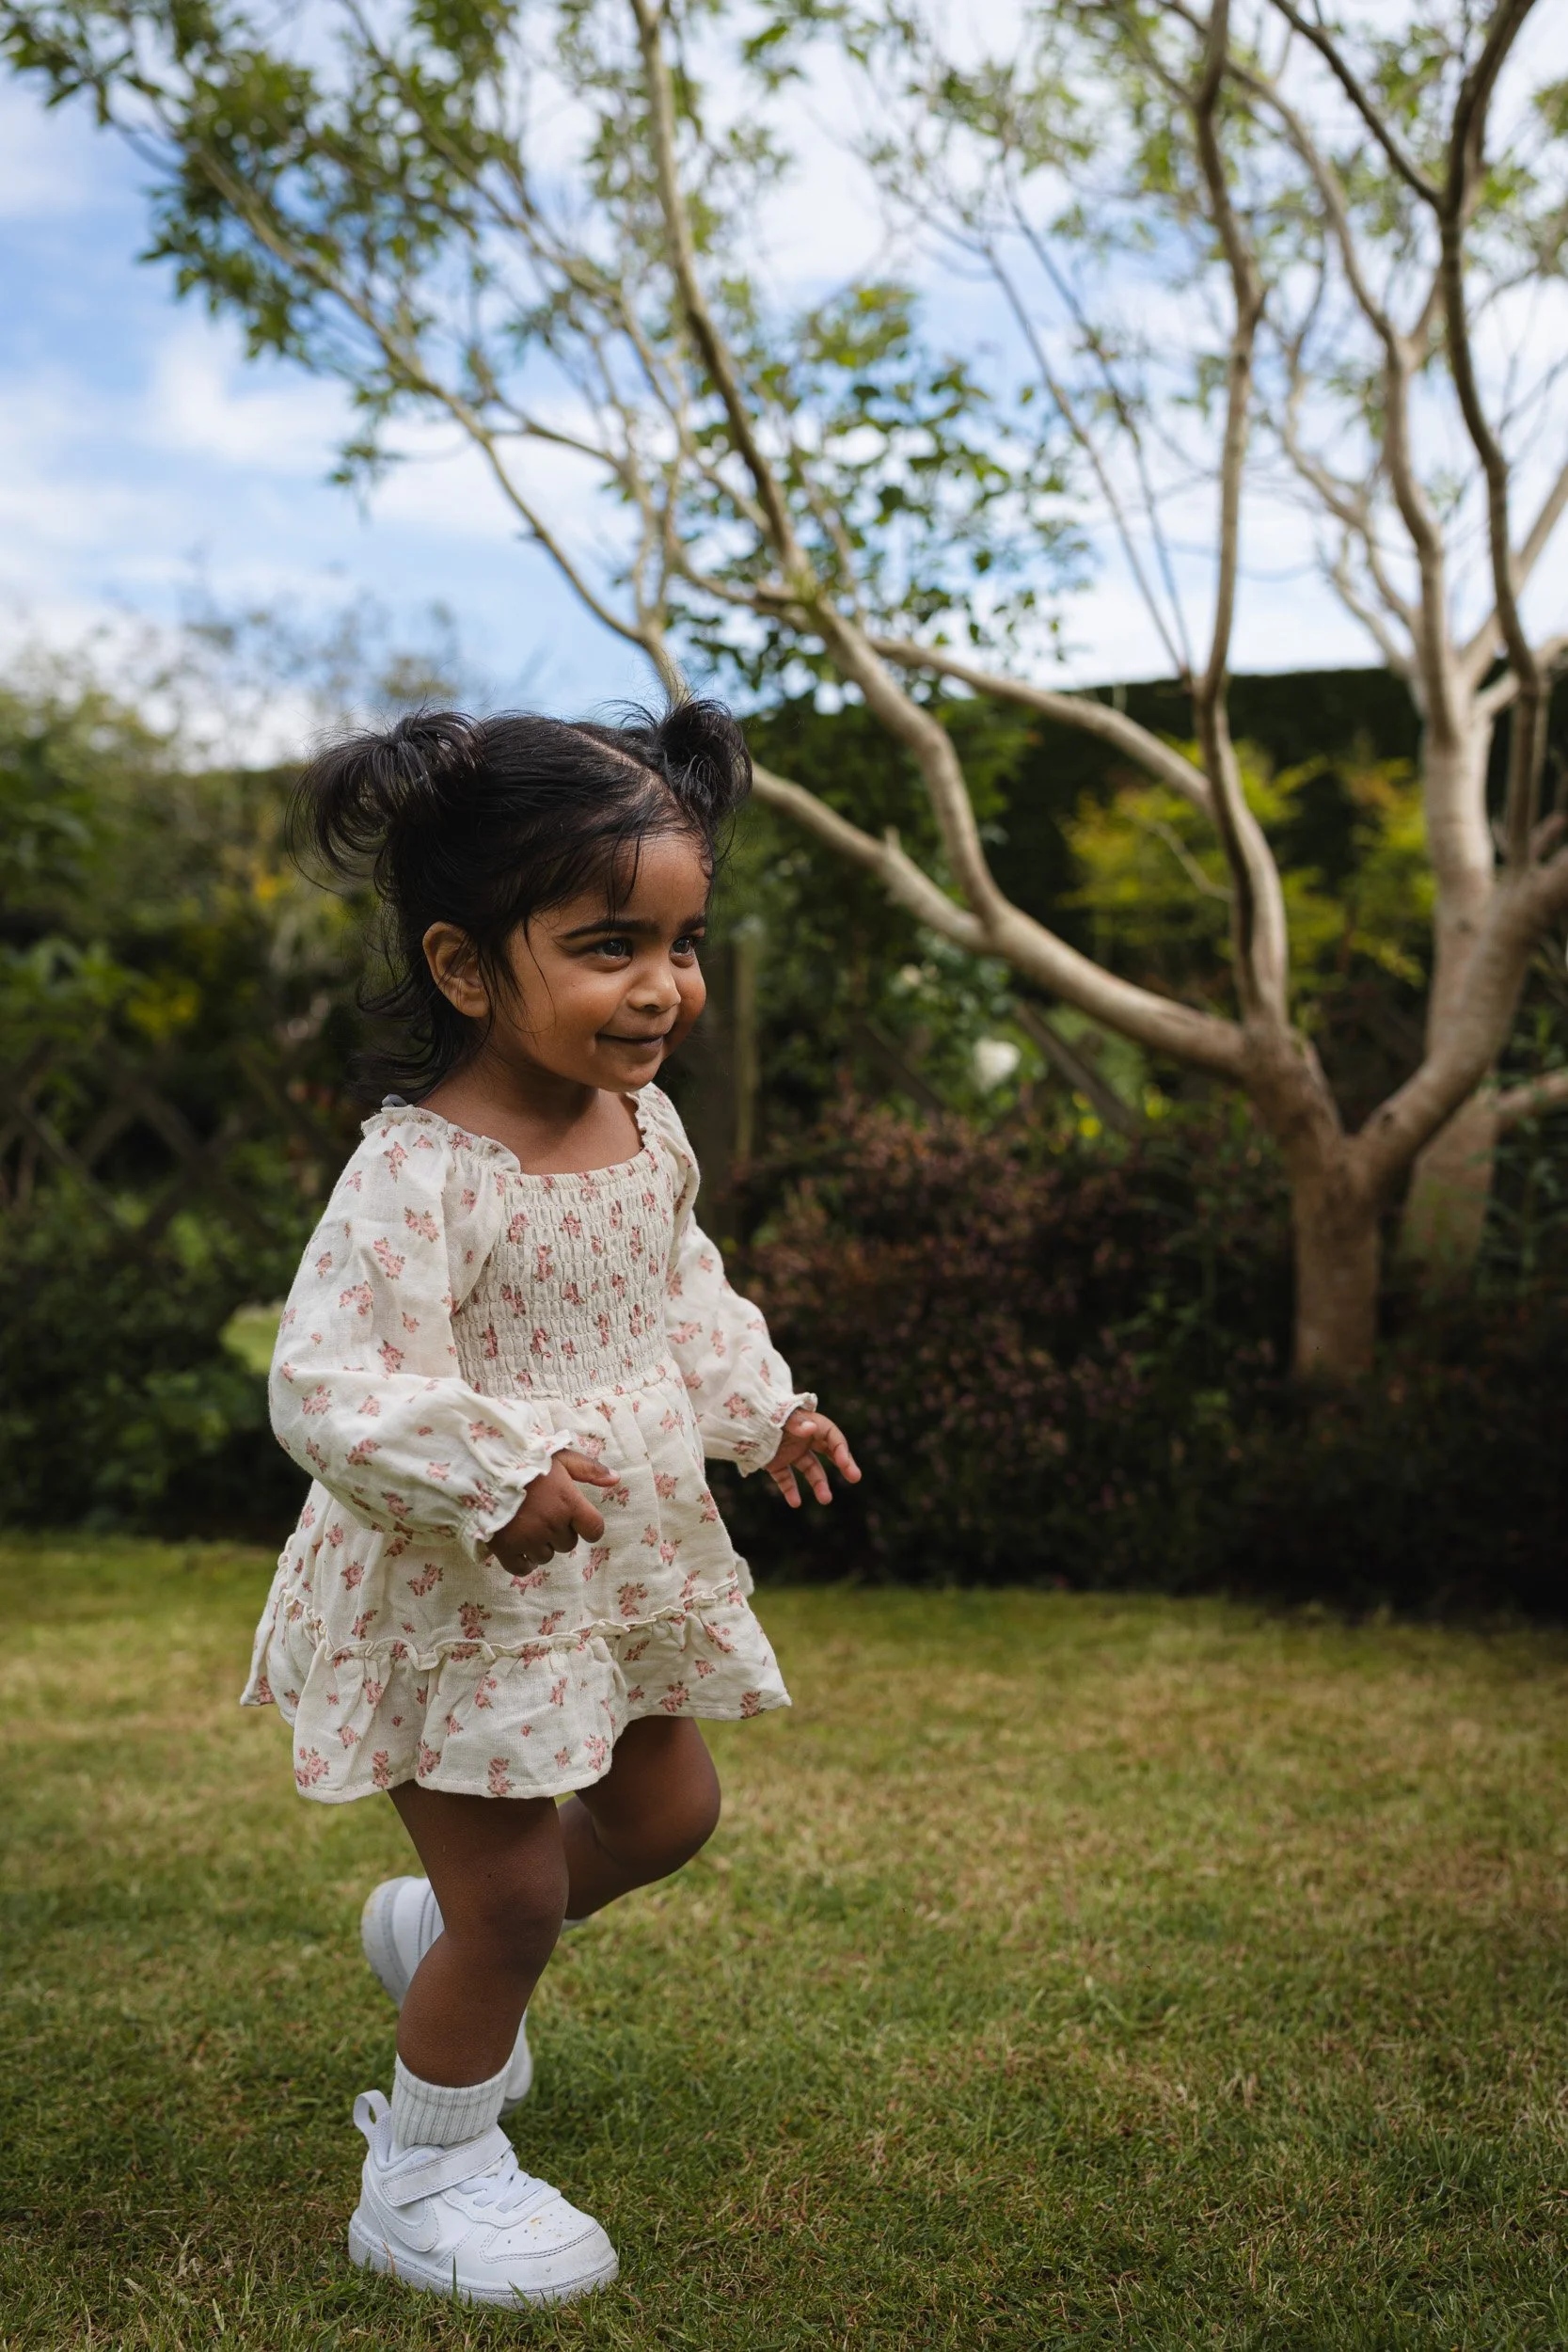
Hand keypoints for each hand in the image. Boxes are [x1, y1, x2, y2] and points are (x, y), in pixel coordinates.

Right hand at [488, 1451, 617, 1572]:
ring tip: (526, 1525)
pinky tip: (518, 1545)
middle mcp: (552, 1524)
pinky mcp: (506, 1549)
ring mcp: (528, 1539)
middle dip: (559, 1532)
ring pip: (546, 1556)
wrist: (482, 1467)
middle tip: (543, 1514)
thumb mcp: (559, 1457)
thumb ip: (589, 1469)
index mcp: (568, 1502)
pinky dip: (523, 1562)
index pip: (594, 1529)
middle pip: (568, 1544)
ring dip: (540, 1545)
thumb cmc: (524, 1460)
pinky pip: (522, 1568)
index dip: (588, 1527)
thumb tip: (615, 1479)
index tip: (577, 1521)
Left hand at [766, 1409, 860, 1509]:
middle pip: (829, 1453)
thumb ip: (795, 1424)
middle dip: (843, 1464)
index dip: (841, 1449)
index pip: (832, 1437)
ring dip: (819, 1484)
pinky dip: (790, 1490)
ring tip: (826, 1500)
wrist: (738, 1421)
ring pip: (811, 1470)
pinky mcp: (777, 1463)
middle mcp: (804, 1439)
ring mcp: (791, 1452)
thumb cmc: (763, 1413)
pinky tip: (795, 1503)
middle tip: (855, 1477)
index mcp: (809, 1424)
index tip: (846, 1464)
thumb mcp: (781, 1416)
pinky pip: (786, 1479)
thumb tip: (811, 1429)